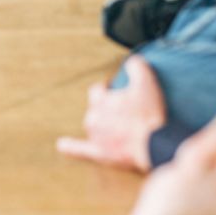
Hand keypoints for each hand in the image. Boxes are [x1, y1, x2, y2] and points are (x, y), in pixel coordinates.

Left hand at [57, 56, 166, 171]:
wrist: (153, 144)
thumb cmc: (149, 114)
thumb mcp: (147, 82)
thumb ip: (136, 66)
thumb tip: (131, 61)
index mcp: (100, 101)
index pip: (97, 90)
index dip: (107, 88)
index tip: (117, 89)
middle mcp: (93, 118)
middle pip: (94, 109)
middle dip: (107, 108)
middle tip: (125, 111)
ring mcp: (95, 137)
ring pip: (92, 127)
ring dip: (102, 125)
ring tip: (118, 126)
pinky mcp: (99, 154)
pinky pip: (78, 150)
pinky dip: (70, 147)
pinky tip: (62, 145)